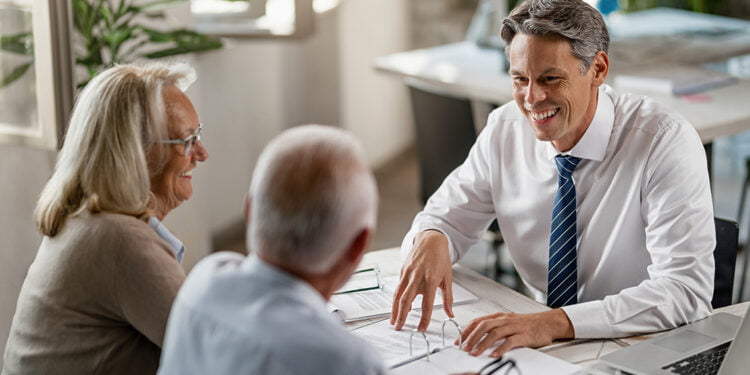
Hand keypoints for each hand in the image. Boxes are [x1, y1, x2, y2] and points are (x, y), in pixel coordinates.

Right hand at [390, 230, 453, 330]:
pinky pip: (398, 287)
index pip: (426, 304)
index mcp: (431, 280)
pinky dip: (396, 299)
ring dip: (394, 310)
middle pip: (406, 301)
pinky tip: (397, 308)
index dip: (424, 318)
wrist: (431, 240)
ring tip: (394, 322)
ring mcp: (408, 273)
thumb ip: (448, 298)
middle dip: (401, 317)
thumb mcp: (448, 278)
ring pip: (398, 295)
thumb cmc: (440, 258)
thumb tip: (450, 314)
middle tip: (399, 328)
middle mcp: (417, 277)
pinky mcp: (402, 271)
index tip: (421, 328)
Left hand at [457, 309, 573, 357]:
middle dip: (471, 337)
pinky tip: (494, 354)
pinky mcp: (524, 335)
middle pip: (484, 326)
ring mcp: (515, 327)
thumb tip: (475, 336)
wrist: (548, 323)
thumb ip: (493, 327)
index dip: (466, 330)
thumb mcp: (508, 321)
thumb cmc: (527, 324)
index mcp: (499, 316)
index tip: (458, 340)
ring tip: (475, 352)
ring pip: (494, 333)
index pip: (478, 321)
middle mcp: (505, 320)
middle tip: (464, 347)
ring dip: (482, 343)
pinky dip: (500, 348)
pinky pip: (510, 341)